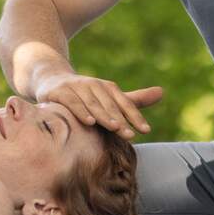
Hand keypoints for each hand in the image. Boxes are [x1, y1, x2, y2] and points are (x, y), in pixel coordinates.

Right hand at [31, 72, 163, 138]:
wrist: (50, 80)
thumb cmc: (85, 94)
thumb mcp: (109, 96)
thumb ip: (133, 100)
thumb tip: (162, 92)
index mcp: (107, 88)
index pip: (124, 103)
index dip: (135, 116)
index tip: (145, 130)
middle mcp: (93, 85)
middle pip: (109, 105)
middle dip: (121, 119)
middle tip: (131, 135)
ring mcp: (76, 87)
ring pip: (92, 103)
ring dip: (104, 115)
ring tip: (114, 127)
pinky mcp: (60, 92)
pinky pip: (72, 102)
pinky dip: (81, 111)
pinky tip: (89, 121)